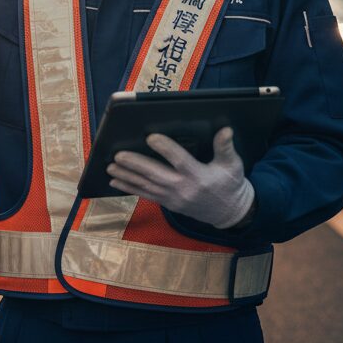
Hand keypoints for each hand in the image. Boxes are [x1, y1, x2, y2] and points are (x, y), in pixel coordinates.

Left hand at [107, 126, 254, 228]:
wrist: (230, 213)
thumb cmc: (230, 184)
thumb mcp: (233, 165)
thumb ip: (226, 147)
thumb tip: (226, 129)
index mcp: (199, 175)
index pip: (179, 159)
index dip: (165, 148)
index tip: (150, 137)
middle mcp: (183, 187)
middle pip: (155, 174)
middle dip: (135, 164)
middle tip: (117, 155)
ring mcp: (174, 198)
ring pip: (146, 186)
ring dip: (127, 176)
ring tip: (110, 167)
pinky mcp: (169, 204)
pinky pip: (146, 195)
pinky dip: (130, 188)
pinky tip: (115, 181)